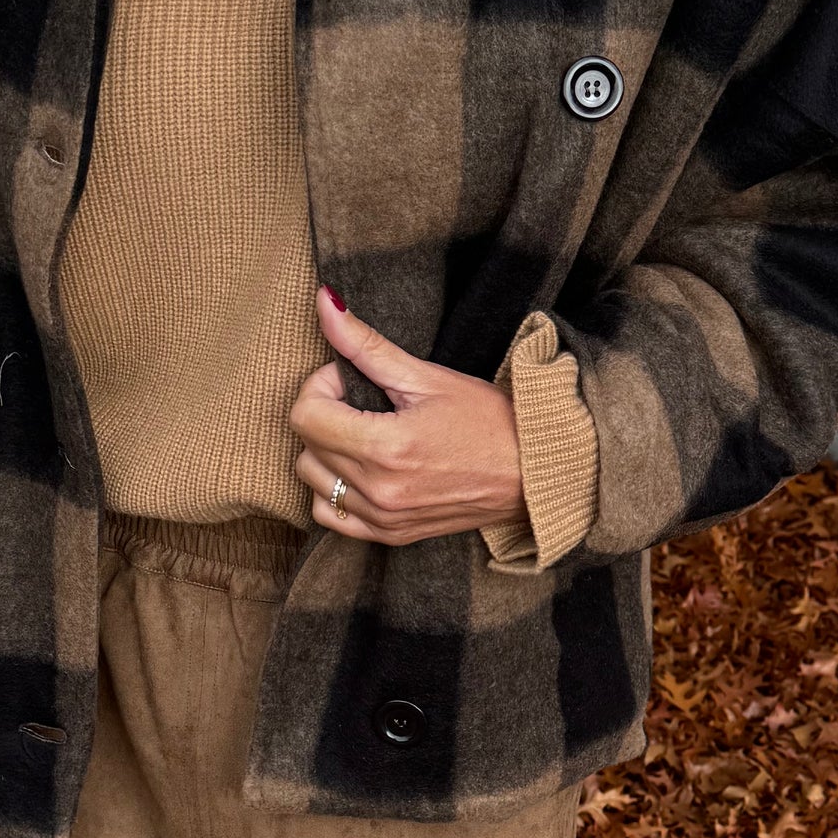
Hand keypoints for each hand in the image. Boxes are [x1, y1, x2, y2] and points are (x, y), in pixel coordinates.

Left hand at [291, 287, 523, 545]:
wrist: (532, 472)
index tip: (350, 380)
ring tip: (363, 435)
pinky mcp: (389, 535)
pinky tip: (360, 470)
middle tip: (363, 402)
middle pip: (306, 446)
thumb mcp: (427, 376)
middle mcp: (379, 490)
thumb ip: (366, 344)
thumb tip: (325, 301)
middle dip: (325, 414)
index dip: (321, 386)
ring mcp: (382, 518)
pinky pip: (330, 516)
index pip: (305, 415)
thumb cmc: (489, 421)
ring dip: (326, 452)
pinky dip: (333, 490)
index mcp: (386, 447)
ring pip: (312, 480)